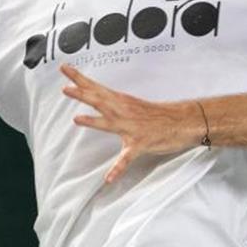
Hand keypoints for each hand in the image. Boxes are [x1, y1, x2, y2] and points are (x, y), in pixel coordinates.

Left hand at [59, 64, 202, 183]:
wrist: (183, 121)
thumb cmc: (155, 115)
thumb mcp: (130, 104)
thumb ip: (112, 102)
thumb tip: (95, 97)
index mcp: (120, 101)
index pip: (96, 87)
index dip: (79, 78)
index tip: (64, 68)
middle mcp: (123, 111)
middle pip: (99, 100)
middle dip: (82, 94)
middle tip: (65, 88)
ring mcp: (132, 128)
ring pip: (110, 123)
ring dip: (93, 121)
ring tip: (77, 119)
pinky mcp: (141, 144)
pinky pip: (127, 158)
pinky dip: (118, 168)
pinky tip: (108, 178)